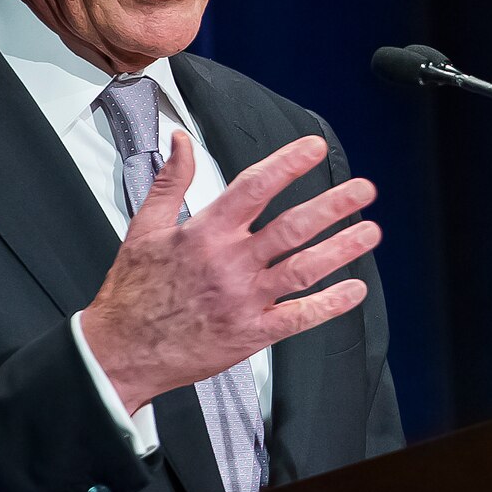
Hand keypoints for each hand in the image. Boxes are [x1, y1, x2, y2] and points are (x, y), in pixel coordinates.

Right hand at [81, 132, 380, 412]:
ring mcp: (243, 299)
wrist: (121, 352)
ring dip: (342, 249)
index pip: (255, 187)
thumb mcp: (144, 227)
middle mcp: (229, 263)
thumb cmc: (133, 291)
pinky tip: (355, 289)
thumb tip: (181, 140)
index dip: (288, 164)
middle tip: (363, 190)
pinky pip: (299, 317)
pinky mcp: (251, 334)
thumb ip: (170, 180)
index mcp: (204, 232)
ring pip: (303, 269)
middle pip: (292, 227)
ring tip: (370, 231)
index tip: (315, 148)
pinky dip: (330, 304)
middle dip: (332, 205)